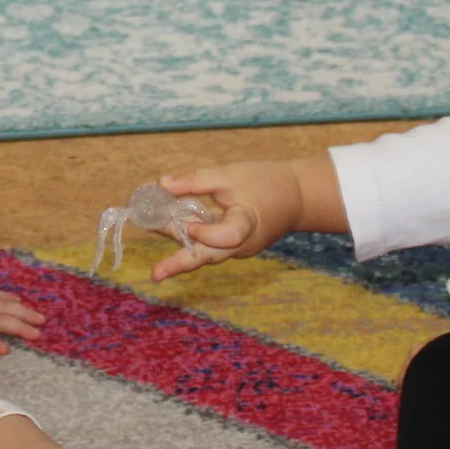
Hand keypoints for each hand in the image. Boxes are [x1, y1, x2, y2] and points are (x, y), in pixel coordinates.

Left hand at [146, 160, 316, 280]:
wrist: (297, 196)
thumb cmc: (265, 182)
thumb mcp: (230, 174)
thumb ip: (196, 180)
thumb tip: (161, 184)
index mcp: (247, 224)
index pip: (228, 236)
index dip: (208, 233)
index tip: (191, 225)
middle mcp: (242, 244)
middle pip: (210, 256)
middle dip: (181, 264)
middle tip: (156, 274)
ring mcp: (238, 249)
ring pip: (205, 251)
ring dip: (179, 247)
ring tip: (152, 242)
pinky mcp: (233, 246)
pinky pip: (209, 245)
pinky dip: (190, 237)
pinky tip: (167, 224)